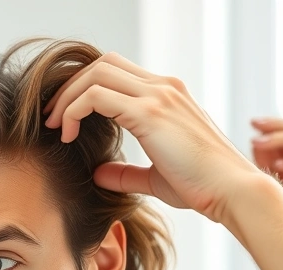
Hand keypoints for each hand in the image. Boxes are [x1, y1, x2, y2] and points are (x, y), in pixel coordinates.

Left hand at [43, 52, 267, 223]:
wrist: (233, 192)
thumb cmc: (202, 187)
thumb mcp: (156, 178)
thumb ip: (126, 173)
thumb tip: (98, 173)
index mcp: (168, 95)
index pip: (116, 73)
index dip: (84, 90)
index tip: (64, 120)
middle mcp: (164, 87)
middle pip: (102, 65)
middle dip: (69, 88)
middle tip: (50, 119)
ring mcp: (159, 95)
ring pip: (95, 74)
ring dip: (66, 98)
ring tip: (53, 126)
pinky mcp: (151, 112)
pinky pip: (96, 97)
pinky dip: (73, 111)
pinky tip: (67, 135)